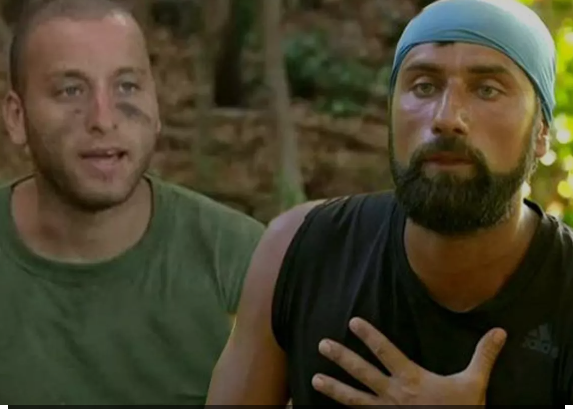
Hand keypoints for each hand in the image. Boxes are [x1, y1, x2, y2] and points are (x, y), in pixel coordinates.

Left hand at [312, 317, 506, 405]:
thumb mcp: (474, 384)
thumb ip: (483, 356)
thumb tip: (499, 332)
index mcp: (410, 379)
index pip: (385, 352)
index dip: (369, 336)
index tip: (353, 322)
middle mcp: (393, 394)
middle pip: (362, 372)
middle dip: (341, 358)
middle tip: (322, 345)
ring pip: (354, 398)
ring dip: (334, 388)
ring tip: (315, 378)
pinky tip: (331, 407)